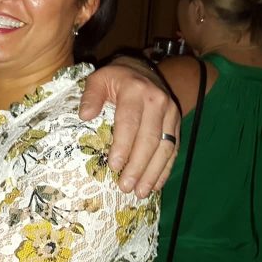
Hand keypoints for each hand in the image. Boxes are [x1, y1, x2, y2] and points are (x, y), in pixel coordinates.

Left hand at [80, 59, 179, 196]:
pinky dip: (165, 169)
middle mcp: (158, 102)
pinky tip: (155, 185)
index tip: (114, 166)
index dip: (123, 146)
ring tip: (141, 192)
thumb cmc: (116, 79)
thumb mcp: (99, 79)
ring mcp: (171, 113)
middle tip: (126, 187)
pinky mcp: (177, 123)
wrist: (142, 68)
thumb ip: (91, 95)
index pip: (130, 122)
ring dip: (153, 172)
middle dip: (138, 166)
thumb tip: (84, 116)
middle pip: (150, 139)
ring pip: (165, 147)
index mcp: (136, 91)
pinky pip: (174, 149)